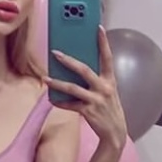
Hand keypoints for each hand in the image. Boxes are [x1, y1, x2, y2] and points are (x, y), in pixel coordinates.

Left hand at [45, 26, 128, 152]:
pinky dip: (60, 102)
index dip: (103, 42)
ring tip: (45, 78)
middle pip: (84, 70)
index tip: (98, 27)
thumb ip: (96, 80)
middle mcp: (104, 88)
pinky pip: (70, 105)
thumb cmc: (108, 109)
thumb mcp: (107, 92)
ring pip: (73, 88)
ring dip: (57, 83)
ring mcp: (96, 100)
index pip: (107, 57)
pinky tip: (52, 99)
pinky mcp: (88, 112)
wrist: (115, 133)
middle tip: (55, 53)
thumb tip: (76, 69)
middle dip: (68, 60)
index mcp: (110, 81)